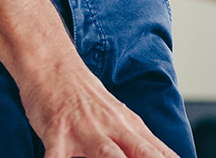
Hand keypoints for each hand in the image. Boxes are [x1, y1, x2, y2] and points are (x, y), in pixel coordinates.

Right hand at [21, 57, 179, 157]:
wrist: (54, 67)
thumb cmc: (86, 97)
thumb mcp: (120, 118)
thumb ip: (142, 142)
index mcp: (130, 126)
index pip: (160, 153)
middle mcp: (113, 128)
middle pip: (142, 153)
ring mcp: (86, 130)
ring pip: (108, 155)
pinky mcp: (58, 133)